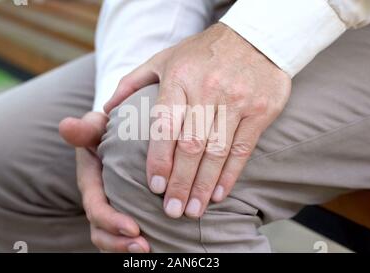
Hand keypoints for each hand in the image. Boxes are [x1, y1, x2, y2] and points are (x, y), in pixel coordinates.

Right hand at [59, 112, 149, 251]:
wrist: (115, 137)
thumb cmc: (107, 130)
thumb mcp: (96, 126)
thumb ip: (85, 128)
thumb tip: (66, 125)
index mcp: (90, 183)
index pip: (96, 208)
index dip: (111, 221)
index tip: (133, 228)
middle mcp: (98, 201)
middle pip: (101, 231)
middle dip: (119, 244)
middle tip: (144, 248)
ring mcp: (110, 209)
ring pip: (111, 239)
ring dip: (126, 249)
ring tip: (149, 251)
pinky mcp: (124, 213)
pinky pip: (125, 235)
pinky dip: (136, 243)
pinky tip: (159, 245)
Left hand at [105, 23, 290, 218]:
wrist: (256, 38)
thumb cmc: (202, 53)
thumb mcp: (164, 58)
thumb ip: (133, 82)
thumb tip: (108, 110)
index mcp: (180, 78)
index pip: (166, 124)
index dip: (160, 158)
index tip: (153, 186)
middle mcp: (208, 91)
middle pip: (192, 145)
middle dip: (180, 182)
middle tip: (171, 211)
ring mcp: (237, 102)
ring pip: (217, 152)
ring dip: (203, 186)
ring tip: (192, 211)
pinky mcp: (261, 111)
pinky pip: (242, 149)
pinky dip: (230, 175)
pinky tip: (219, 194)